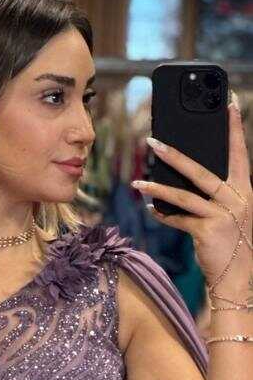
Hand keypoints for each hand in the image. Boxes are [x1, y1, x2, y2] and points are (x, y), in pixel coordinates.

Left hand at [131, 96, 251, 293]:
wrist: (235, 276)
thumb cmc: (230, 242)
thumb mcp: (230, 213)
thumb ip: (216, 194)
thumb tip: (184, 175)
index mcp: (244, 190)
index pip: (239, 153)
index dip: (234, 128)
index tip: (228, 102)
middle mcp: (236, 199)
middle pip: (201, 171)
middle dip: (176, 155)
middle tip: (153, 141)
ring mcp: (222, 215)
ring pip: (184, 195)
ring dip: (158, 187)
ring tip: (139, 181)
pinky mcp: (207, 232)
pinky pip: (179, 219)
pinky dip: (164, 215)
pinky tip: (152, 209)